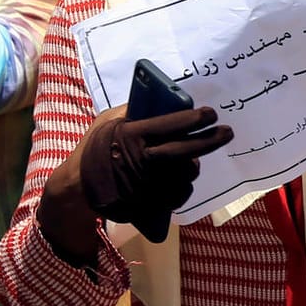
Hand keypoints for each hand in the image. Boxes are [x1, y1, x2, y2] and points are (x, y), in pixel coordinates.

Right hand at [76, 105, 232, 236]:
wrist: (78, 187)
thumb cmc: (96, 148)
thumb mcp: (108, 121)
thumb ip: (134, 111)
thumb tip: (165, 101)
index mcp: (130, 136)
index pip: (170, 124)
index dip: (194, 118)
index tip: (210, 113)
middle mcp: (140, 161)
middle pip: (185, 150)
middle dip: (210, 140)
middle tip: (227, 132)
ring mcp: (145, 186)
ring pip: (186, 174)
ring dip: (193, 164)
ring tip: (193, 157)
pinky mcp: (149, 204)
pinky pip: (179, 195)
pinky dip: (183, 185)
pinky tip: (180, 178)